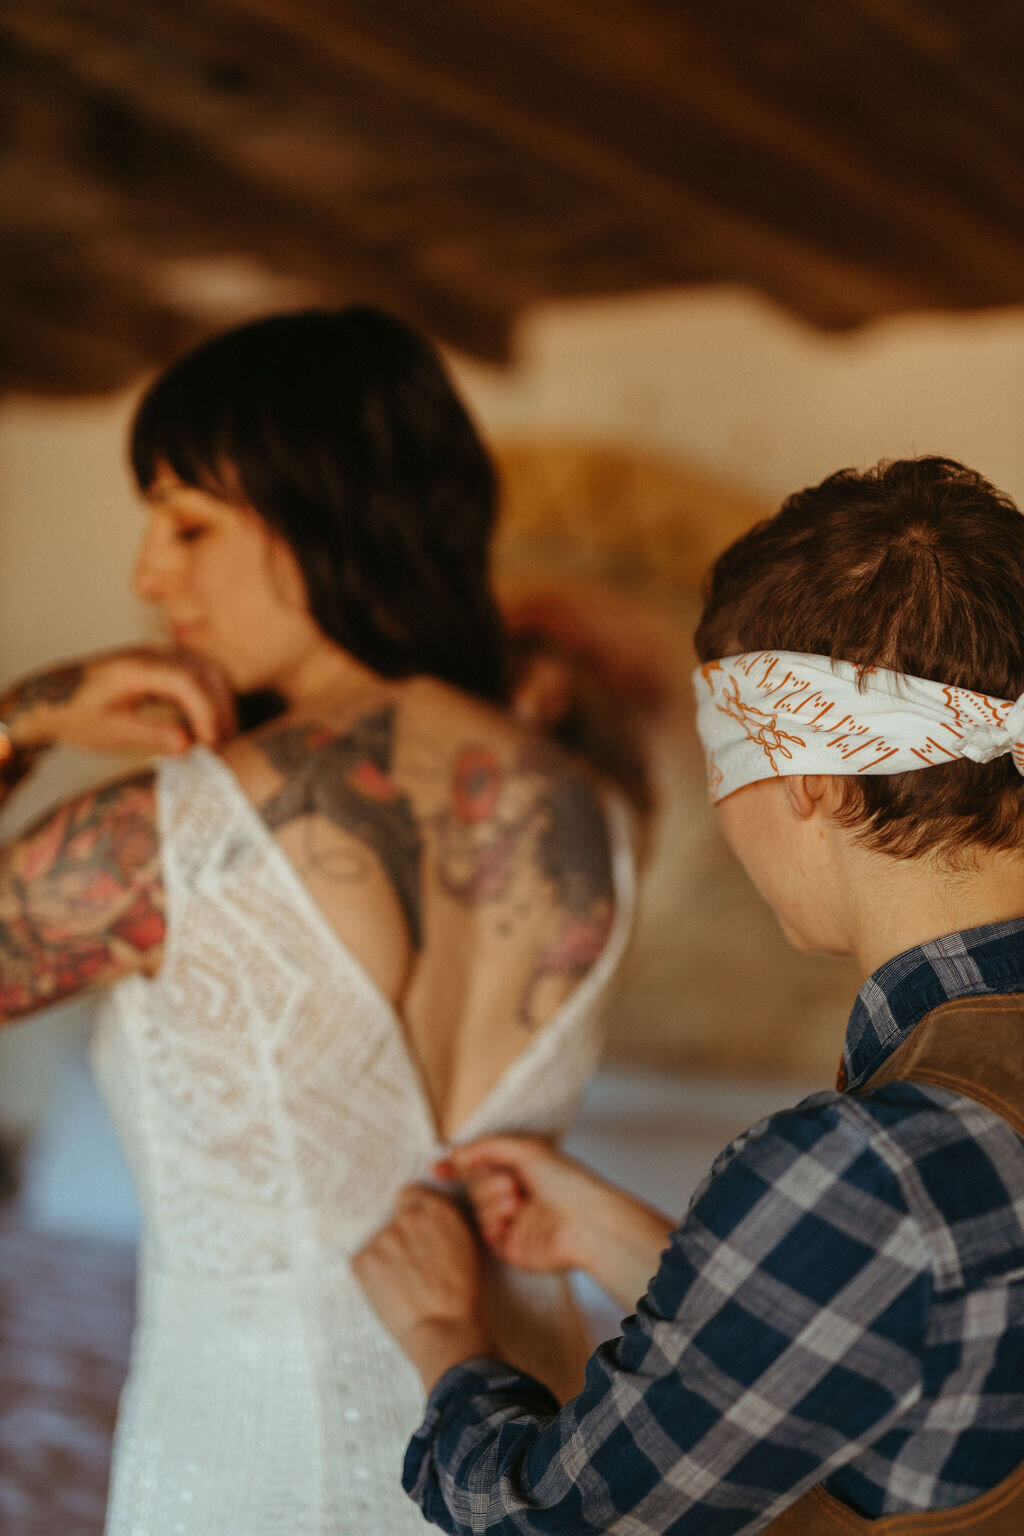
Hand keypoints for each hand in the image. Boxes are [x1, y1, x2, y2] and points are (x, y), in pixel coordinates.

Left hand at [0, 648, 236, 756]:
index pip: (187, 681)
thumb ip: (150, 734)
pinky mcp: (159, 665)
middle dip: (220, 707)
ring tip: (218, 736)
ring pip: (205, 670)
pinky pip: (195, 675)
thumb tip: (188, 743)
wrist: (50, 698)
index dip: (207, 711)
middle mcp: (150, 656)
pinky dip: (206, 697)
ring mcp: (156, 657)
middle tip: (223, 743)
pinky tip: (203, 725)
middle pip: (204, 671)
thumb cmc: (75, 716)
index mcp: (135, 669)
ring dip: (218, 701)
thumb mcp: (109, 732)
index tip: (211, 741)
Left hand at [352, 1186, 495, 1389]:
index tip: (413, 1234)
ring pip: (378, 1243)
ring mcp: (384, 1236)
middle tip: (411, 1269)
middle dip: (398, 1239)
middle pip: (392, 1220)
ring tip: (403, 1285)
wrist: (447, 1330)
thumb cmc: (463, 1295)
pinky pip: (363, 1261)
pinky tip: (390, 1292)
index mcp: (438, 1208)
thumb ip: (442, 1223)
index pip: (410, 1195)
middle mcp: (409, 1216)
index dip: (411, 1215)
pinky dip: (371, 1275)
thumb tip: (421, 1216)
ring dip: (385, 1258)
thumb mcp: (465, 1245)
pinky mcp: (364, 1259)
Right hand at [446, 1137, 675, 1313]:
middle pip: (475, 1186)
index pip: (480, 1165)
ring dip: (493, 1201)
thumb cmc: (566, 1182)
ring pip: (478, 1209)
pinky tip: (509, 1220)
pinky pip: (485, 1232)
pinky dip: (493, 1223)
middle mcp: (514, 1194)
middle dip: (487, 1182)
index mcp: (520, 1169)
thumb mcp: (526, 1149)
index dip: (457, 1166)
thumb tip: (456, 1151)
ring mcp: (512, 1221)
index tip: (438, 1167)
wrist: (586, 1222)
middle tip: (511, 1183)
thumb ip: (487, 1146)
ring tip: (518, 1201)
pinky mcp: (510, 1246)